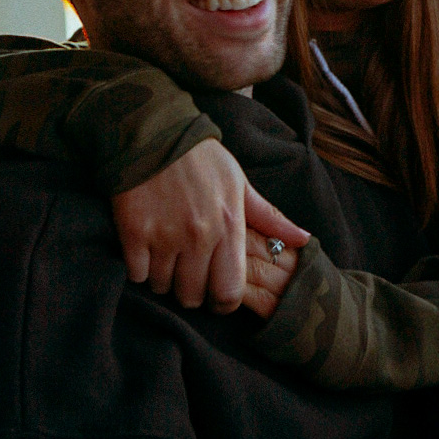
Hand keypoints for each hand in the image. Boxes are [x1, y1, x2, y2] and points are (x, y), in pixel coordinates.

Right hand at [111, 139, 309, 312]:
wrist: (156, 135)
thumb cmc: (202, 159)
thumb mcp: (241, 184)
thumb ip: (270, 218)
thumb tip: (304, 239)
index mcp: (229, 226)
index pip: (229, 293)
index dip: (222, 303)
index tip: (215, 296)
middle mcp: (199, 236)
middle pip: (192, 297)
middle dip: (191, 293)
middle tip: (188, 275)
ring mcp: (164, 236)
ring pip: (163, 287)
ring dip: (164, 280)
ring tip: (166, 258)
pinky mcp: (134, 232)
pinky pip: (137, 274)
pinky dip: (140, 269)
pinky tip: (146, 251)